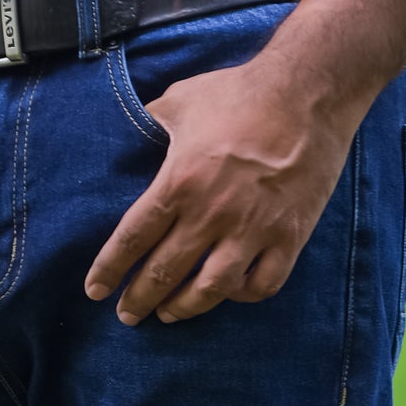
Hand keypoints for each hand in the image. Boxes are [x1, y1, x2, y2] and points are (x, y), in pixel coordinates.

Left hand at [86, 51, 362, 325]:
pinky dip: (241, 295)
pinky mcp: (289, 236)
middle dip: (139, 299)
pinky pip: (262, 284)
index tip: (95, 291)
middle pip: (165, 272)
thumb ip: (152, 125)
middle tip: (126, 315)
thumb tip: (130, 134)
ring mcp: (254, 229)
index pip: (133, 238)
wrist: (310, 91)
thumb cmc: (241, 92)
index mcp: (180, 182)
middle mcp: (213, 213)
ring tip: (168, 314)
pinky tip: (227, 291)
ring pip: (211, 290)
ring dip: (184, 308)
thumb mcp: (182, 100)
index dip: (110, 270)